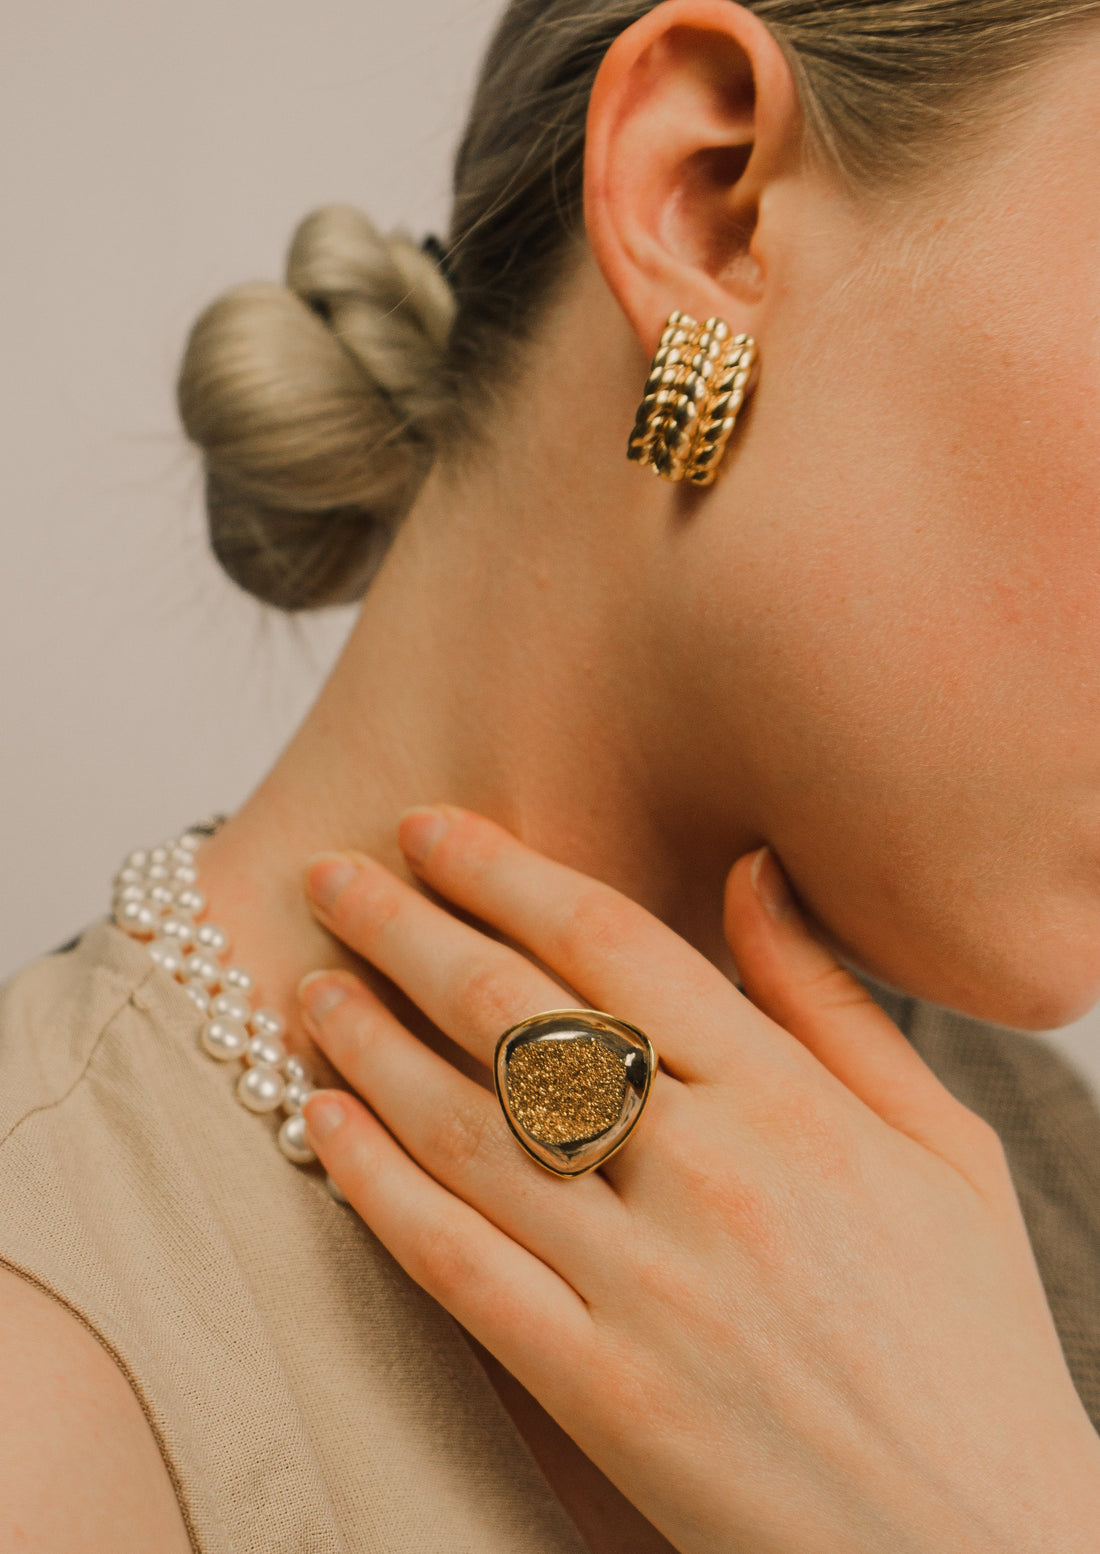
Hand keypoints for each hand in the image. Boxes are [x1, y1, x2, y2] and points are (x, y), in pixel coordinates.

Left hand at [296, 806, 1099, 1553]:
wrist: (986, 1543)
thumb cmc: (971, 1337)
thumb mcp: (944, 1146)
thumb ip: (833, 1003)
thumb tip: (756, 869)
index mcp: (796, 1105)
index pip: (613, 946)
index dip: (505, 873)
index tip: (432, 829)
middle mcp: (712, 1179)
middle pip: (516, 1017)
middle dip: (406, 928)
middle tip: (332, 876)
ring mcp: (649, 1292)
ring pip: (466, 1130)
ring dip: (368, 1043)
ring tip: (308, 985)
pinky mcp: (602, 1395)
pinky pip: (459, 1267)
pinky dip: (376, 1185)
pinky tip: (324, 1121)